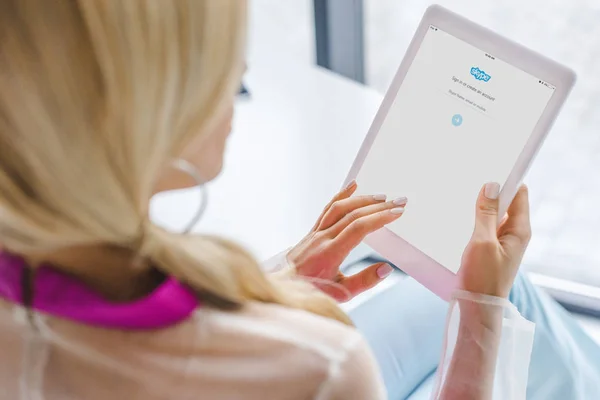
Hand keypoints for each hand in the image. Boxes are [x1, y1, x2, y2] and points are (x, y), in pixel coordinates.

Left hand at [288, 181, 406, 301]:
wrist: (282, 288)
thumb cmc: (311, 292)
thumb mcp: (340, 293)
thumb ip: (364, 281)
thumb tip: (386, 268)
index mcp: (330, 253)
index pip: (358, 228)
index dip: (379, 218)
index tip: (397, 212)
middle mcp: (322, 238)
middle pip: (353, 215)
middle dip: (379, 206)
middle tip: (400, 201)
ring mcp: (315, 232)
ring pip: (339, 208)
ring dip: (362, 199)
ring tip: (382, 197)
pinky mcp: (312, 231)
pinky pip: (327, 208)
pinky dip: (341, 195)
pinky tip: (353, 186)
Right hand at [458, 183, 531, 297]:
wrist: (477, 308)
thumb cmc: (482, 278)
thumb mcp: (482, 242)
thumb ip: (486, 213)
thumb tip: (491, 186)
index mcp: (519, 230)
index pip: (519, 193)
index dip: (506, 181)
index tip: (487, 171)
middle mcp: (514, 234)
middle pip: (505, 202)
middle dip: (489, 193)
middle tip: (469, 186)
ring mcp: (502, 242)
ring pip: (493, 215)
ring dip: (479, 208)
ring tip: (462, 203)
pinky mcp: (490, 249)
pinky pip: (485, 227)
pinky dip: (475, 221)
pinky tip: (461, 221)